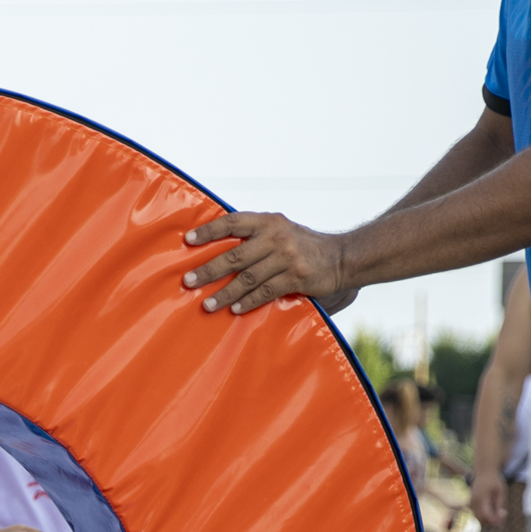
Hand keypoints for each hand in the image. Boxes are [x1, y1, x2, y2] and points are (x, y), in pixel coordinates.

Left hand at [183, 212, 354, 316]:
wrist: (342, 256)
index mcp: (268, 221)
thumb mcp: (281, 230)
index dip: (209, 230)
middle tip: (188, 281)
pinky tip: (235, 310)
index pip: (232, 222)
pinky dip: (248, 302)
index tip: (187, 240)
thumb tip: (219, 248)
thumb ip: (255, 236)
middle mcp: (275, 237)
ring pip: (248, 278)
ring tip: (207, 305)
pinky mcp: (296, 277)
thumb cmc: (303, 246)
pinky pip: (266, 292)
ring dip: (225, 293)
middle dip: (209, 270)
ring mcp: (286, 257)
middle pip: (234, 255)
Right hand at [470, 468, 509, 528]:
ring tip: (499, 512)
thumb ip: (500, 504)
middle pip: (481, 520)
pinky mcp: (471, 504)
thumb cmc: (494, 480)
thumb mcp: (501, 491)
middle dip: (493, 521)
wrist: (484, 471)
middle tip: (503, 515)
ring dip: (489, 520)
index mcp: (481, 498)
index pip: (486, 515)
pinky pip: (477, 515)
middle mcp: (473, 502)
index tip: (505, 513)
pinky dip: (485, 516)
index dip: (496, 519)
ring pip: (478, 519)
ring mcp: (471, 503)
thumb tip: (500, 516)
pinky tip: (494, 510)